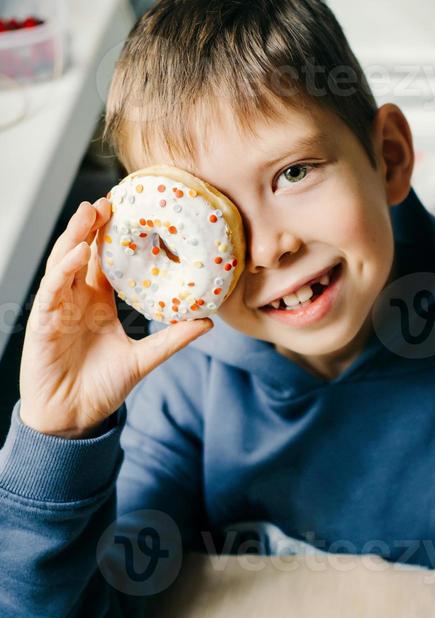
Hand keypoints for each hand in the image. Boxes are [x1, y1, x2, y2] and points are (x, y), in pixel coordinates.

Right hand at [19, 197, 212, 437]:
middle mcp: (76, 299)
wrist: (74, 419)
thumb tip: (208, 321)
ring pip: (64, 262)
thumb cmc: (102, 387)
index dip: (115, 236)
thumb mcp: (145, 358)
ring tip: (90, 211)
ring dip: (75, 236)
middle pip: (82, 252)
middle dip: (93, 225)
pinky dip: (64, 269)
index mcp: (98, 303)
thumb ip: (173, 338)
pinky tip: (77, 253)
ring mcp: (58, 308)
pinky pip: (53, 289)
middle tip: (111, 199)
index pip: (104, 261)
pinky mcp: (43, 322)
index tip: (132, 211)